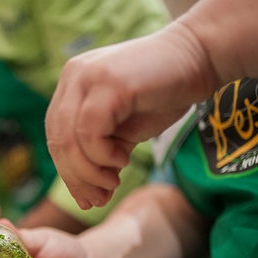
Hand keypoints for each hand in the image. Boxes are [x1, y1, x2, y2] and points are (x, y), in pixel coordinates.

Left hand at [46, 26, 215, 208]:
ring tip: (112, 183)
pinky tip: (122, 160)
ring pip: (69, 138)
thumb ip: (102, 156)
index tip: (88, 200)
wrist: (200, 57)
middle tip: (98, 199)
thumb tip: (88, 198)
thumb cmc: (163, 94)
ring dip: (89, 171)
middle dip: (77, 178)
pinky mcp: (107, 82)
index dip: (69, 173)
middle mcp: (73, 77)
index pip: (56, 137)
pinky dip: (102, 155)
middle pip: (58, 140)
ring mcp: (88, 77)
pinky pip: (89, 130)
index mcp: (71, 86)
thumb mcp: (124, 132)